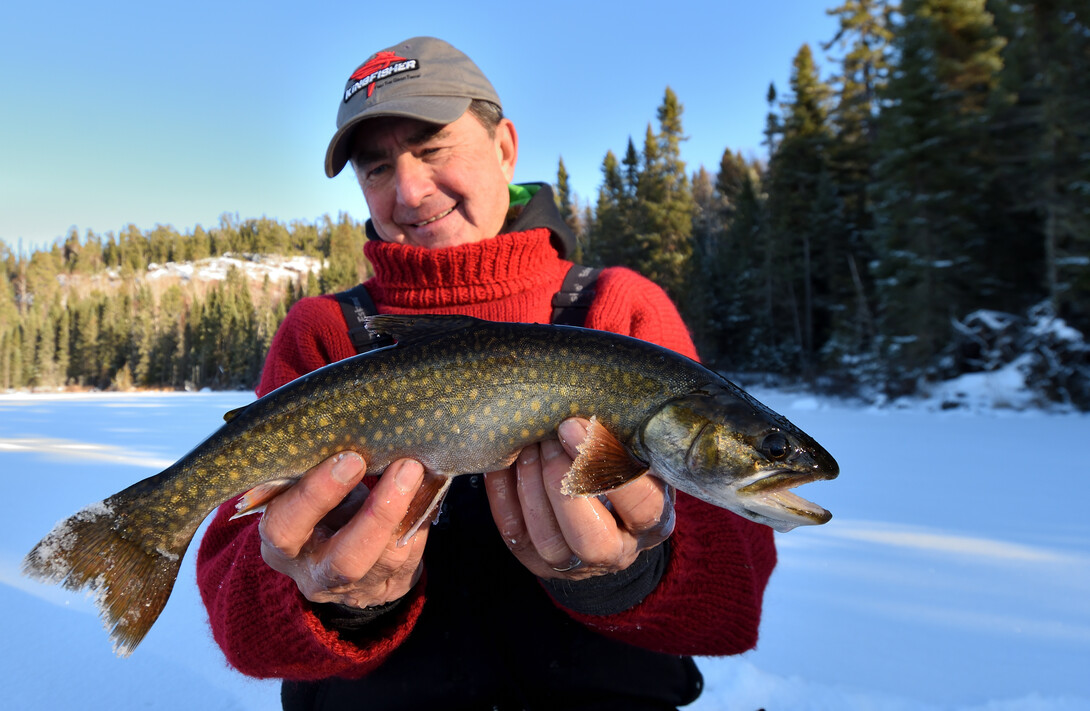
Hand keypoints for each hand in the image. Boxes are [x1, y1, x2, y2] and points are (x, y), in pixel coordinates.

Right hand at [258, 452, 427, 608]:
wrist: (339, 552)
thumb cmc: (317, 508)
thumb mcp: (302, 493)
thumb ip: (314, 472)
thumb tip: (351, 430)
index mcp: (281, 547)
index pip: (285, 528)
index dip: (316, 495)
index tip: (350, 459)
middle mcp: (316, 575)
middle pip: (346, 560)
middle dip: (379, 514)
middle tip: (404, 467)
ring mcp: (356, 589)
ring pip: (387, 560)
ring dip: (411, 511)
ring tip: (420, 471)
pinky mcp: (389, 587)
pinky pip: (412, 556)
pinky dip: (422, 518)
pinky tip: (428, 488)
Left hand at [483, 418, 674, 580]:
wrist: (607, 510)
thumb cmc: (625, 467)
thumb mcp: (639, 453)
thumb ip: (626, 438)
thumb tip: (586, 403)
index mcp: (653, 522)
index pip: (642, 505)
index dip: (605, 465)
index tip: (573, 425)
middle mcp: (618, 551)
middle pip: (593, 540)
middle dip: (563, 484)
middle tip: (547, 439)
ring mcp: (576, 564)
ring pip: (550, 542)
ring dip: (532, 488)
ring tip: (527, 447)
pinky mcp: (539, 562)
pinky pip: (516, 534)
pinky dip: (504, 495)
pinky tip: (504, 462)